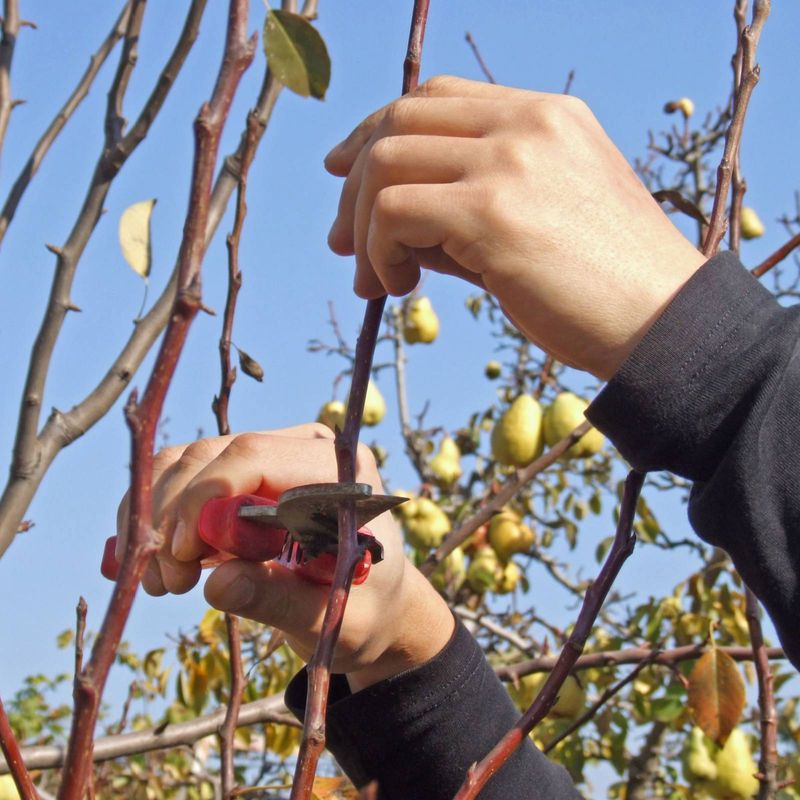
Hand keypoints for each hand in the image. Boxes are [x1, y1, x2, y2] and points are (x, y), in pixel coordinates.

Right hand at [116, 423, 454, 689]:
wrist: (372, 606)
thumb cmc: (365, 610)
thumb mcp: (334, 618)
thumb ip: (281, 601)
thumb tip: (218, 586)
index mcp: (338, 470)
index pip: (255, 455)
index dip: (206, 497)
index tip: (183, 555)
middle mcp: (301, 449)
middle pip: (212, 455)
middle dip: (175, 516)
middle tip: (169, 582)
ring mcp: (270, 457)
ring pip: (186, 463)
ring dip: (157, 518)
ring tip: (164, 582)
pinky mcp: (242, 477)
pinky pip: (182, 480)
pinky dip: (156, 518)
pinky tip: (154, 566)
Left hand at [326, 75, 706, 378]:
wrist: (663, 327)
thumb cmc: (603, 288)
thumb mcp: (537, 225)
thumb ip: (467, 207)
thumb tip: (387, 221)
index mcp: (545, 116)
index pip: (435, 99)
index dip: (376, 131)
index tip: (345, 173)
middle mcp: (527, 123)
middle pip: (397, 121)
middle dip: (353, 184)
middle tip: (342, 244)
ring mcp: (511, 161)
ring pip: (384, 162)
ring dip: (361, 227)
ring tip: (375, 280)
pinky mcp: (493, 211)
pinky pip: (393, 211)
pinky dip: (377, 250)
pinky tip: (398, 287)